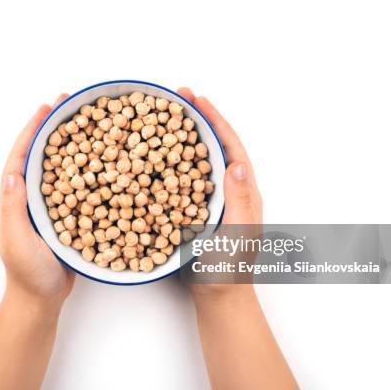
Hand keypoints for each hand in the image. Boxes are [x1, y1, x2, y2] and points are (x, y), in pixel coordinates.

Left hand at [0, 94, 74, 305]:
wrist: (41, 298)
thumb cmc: (27, 272)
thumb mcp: (17, 240)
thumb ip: (13, 209)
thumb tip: (13, 174)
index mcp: (16, 198)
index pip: (22, 156)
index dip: (33, 130)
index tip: (45, 108)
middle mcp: (32, 196)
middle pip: (43, 154)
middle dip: (54, 127)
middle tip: (69, 104)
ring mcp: (50, 204)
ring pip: (62, 166)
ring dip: (72, 142)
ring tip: (88, 121)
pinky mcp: (68, 214)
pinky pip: (79, 185)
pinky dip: (89, 168)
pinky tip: (104, 158)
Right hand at [177, 88, 262, 297]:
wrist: (218, 294)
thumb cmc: (230, 269)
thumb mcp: (240, 235)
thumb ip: (241, 202)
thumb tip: (236, 165)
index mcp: (241, 189)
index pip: (229, 145)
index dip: (214, 119)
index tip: (197, 98)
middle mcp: (225, 188)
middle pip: (211, 144)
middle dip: (195, 117)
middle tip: (176, 96)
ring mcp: (207, 197)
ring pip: (193, 157)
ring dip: (179, 134)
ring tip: (160, 115)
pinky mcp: (191, 207)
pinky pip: (179, 177)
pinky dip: (166, 159)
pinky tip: (149, 153)